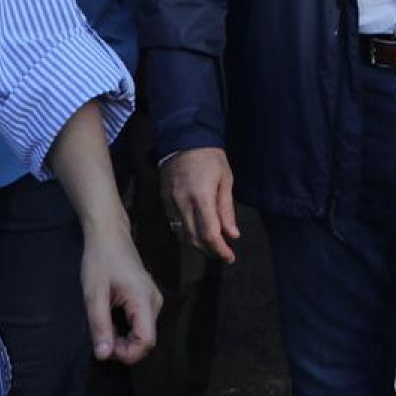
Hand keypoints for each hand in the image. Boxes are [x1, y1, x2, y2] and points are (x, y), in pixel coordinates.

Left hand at [81, 224, 161, 364]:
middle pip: (146, 340)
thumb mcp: (94, 294)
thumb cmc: (100, 259)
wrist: (108, 233)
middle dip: (124, 347)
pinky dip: (126, 329)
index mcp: (144, 299)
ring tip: (104, 324)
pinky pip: (142, 323)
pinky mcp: (148, 297)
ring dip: (124, 338)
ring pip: (144, 332)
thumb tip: (103, 355)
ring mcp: (153, 298)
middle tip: (101, 336)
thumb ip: (100, 325)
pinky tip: (111, 317)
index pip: (146, 342)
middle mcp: (154, 301)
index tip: (105, 346)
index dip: (126, 353)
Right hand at [160, 147, 239, 263]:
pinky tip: (195, 231)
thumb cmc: (210, 157)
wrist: (184, 137)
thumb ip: (226, 210)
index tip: (230, 257)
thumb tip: (232, 235)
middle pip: (194, 238)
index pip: (209, 234)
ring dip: (196, 244)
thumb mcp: (225, 180)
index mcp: (201, 198)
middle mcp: (183, 203)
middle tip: (222, 253)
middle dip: (209, 250)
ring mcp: (170, 202)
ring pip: (181, 234)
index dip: (220, 250)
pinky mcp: (163, 199)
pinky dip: (185, 232)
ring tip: (211, 244)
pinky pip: (173, 223)